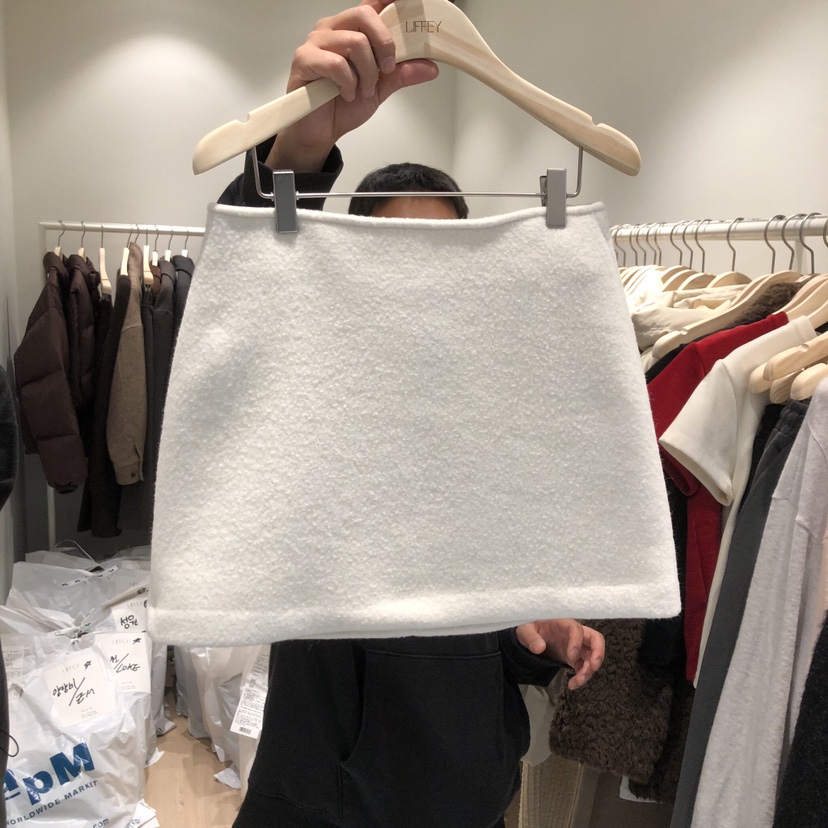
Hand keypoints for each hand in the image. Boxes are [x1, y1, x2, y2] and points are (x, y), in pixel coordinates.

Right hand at [267, 1, 439, 172]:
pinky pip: (336, 63)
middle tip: (386, 70)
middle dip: (384, 44)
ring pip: (354, 42)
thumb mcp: (380, 89)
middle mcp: (334, 28)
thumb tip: (431, 67)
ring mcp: (317, 41)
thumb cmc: (344, 104)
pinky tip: (346, 94)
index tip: (407, 0)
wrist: (321, 131)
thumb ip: (402, 74)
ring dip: (366, 73)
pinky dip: (348, 83)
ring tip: (362, 90)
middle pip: (365, 15)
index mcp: (353, 29)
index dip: (389, 0)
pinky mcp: (304, 59)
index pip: (372, 5)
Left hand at [516, 619, 604, 690]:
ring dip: (588, 670)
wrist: (530, 636)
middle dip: (598, 653)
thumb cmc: (529, 627)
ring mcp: (576, 645)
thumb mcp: (525, 630)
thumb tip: (539, 648)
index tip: (571, 657)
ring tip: (577, 682)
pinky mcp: (575, 657)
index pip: (577, 629)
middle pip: (595, 639)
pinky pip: (584, 666)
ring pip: (592, 656)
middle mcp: (574, 634)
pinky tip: (572, 685)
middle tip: (593, 667)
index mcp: (563, 623)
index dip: (577, 642)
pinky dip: (581, 676)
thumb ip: (531, 637)